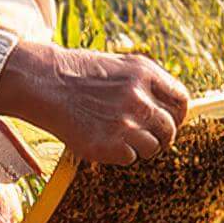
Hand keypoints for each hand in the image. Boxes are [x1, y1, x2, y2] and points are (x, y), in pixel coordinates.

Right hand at [0, 41, 188, 164]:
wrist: (42, 82)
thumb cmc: (78, 73)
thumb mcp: (119, 64)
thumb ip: (147, 82)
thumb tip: (170, 104)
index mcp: (145, 73)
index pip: (181, 100)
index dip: (178, 114)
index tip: (170, 121)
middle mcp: (139, 98)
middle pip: (170, 128)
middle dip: (161, 136)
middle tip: (145, 137)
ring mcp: (125, 123)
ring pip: (152, 148)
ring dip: (139, 147)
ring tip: (117, 137)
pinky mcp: (108, 145)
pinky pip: (129, 159)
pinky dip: (119, 155)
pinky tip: (101, 140)